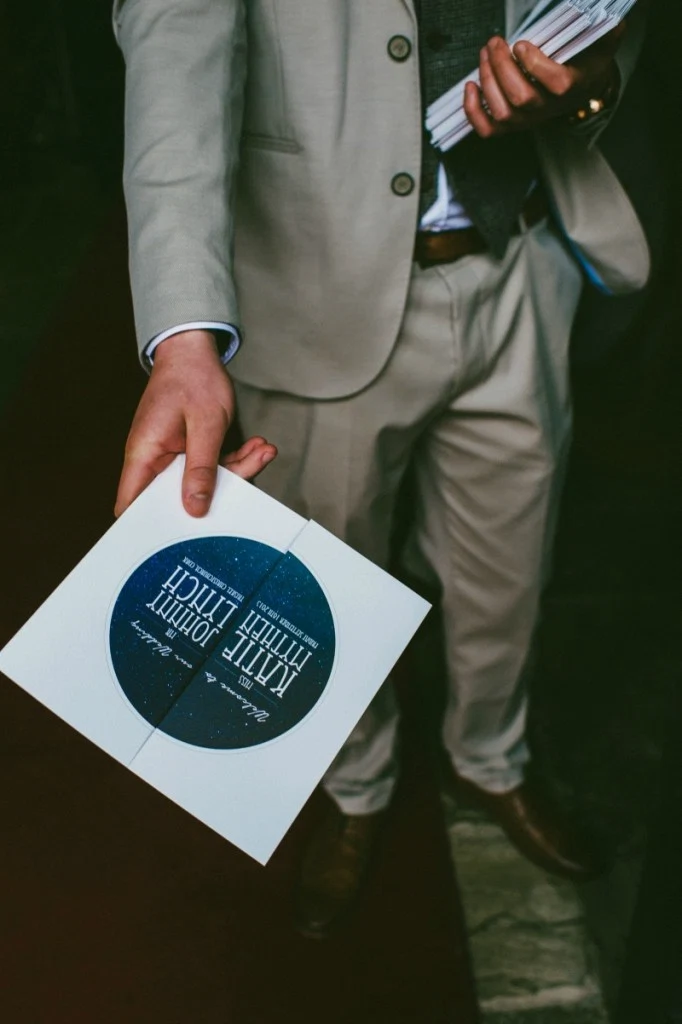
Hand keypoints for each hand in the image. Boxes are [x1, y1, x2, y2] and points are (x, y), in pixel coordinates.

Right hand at [114, 330, 275, 517]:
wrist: (194, 349)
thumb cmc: (192, 377)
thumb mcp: (205, 425)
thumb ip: (201, 468)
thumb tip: (194, 508)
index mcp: (144, 455)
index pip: (132, 504)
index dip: (147, 526)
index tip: (177, 537)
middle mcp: (153, 460)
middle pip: (178, 497)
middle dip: (216, 493)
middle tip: (247, 474)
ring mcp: (173, 456)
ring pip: (203, 481)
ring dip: (237, 471)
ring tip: (261, 452)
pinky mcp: (190, 451)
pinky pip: (213, 466)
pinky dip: (237, 459)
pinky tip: (258, 447)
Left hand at [463, 24, 623, 137]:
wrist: (579, 91)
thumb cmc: (584, 64)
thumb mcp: (601, 44)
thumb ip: (607, 32)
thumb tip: (616, 22)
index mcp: (571, 88)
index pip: (556, 84)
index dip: (535, 65)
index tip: (521, 43)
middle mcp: (548, 109)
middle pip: (521, 97)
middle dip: (502, 67)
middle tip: (495, 42)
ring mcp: (527, 120)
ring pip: (502, 111)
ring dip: (487, 80)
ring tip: (485, 53)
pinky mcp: (511, 126)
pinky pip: (487, 130)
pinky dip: (473, 112)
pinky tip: (470, 87)